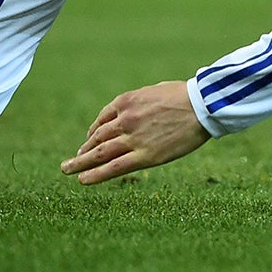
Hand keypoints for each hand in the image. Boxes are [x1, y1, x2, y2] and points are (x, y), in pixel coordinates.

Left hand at [62, 80, 211, 185]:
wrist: (203, 105)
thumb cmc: (185, 96)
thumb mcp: (156, 91)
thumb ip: (140, 103)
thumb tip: (135, 111)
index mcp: (127, 101)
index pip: (102, 120)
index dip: (93, 133)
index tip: (88, 141)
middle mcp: (124, 120)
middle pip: (96, 138)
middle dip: (83, 150)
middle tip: (71, 161)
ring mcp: (132, 138)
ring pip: (99, 154)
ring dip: (80, 163)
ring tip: (69, 169)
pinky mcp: (144, 156)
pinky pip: (113, 168)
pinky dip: (95, 175)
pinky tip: (83, 180)